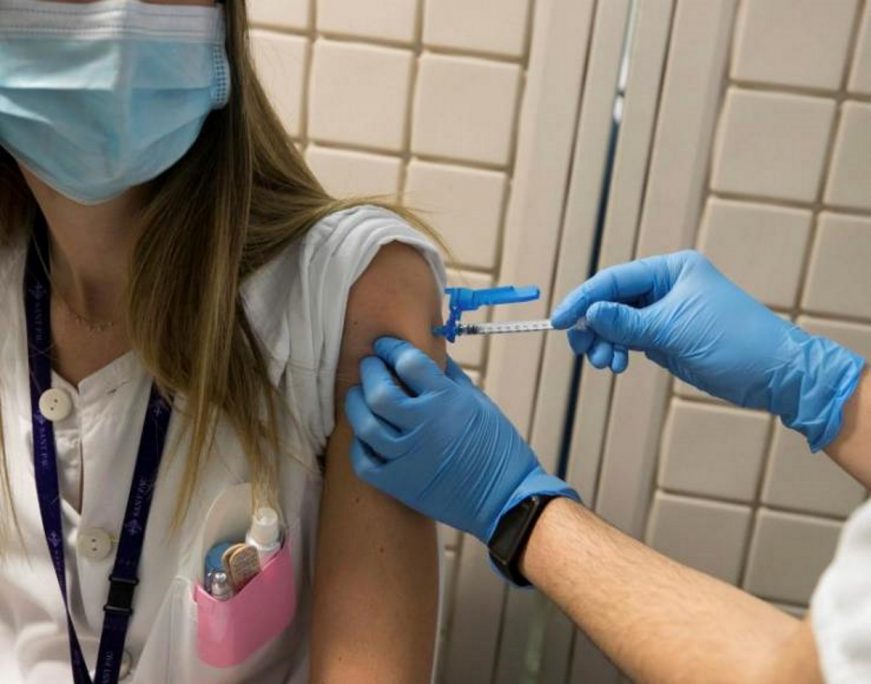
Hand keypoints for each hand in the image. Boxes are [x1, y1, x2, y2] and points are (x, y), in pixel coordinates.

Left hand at [344, 337, 577, 543]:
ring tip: (358, 394)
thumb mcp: (480, 403)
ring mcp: (407, 457)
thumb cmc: (498, 448)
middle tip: (370, 365)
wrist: (505, 499)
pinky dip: (359, 444)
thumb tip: (431, 355)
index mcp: (445, 401)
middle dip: (370, 371)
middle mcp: (422, 425)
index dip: (391, 349)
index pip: (408, 362)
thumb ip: (451, 377)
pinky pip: (364, 461)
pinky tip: (364, 433)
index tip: (385, 346)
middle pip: (379, 391)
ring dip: (356, 404)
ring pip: (365, 424)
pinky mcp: (398, 484)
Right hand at [551, 251, 864, 450]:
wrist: (774, 374)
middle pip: (611, 301)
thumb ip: (626, 322)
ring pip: (618, 322)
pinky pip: (630, 339)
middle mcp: (666, 286)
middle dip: (593, 325)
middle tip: (581, 349)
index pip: (614, 280)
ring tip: (604, 363)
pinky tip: (617, 364)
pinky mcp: (667, 336)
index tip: (559, 322)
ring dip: (604, 342)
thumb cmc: (733, 342)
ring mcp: (665, 312)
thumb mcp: (674, 330)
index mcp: (671, 270)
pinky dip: (618, 350)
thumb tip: (588, 314)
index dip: (583, 300)